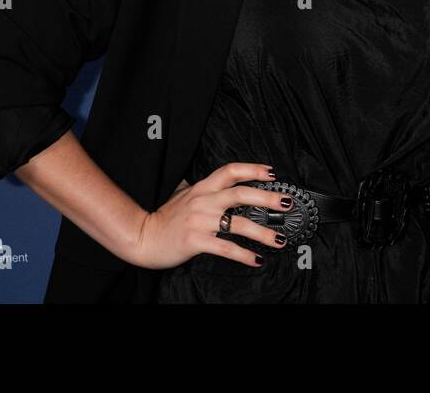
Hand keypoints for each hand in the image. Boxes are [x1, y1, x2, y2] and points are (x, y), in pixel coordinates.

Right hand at [130, 162, 291, 268]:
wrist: (142, 236)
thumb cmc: (165, 217)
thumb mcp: (183, 195)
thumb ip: (203, 188)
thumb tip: (221, 180)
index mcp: (202, 187)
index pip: (230, 171)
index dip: (253, 169)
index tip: (272, 173)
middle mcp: (203, 200)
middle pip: (240, 193)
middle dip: (268, 197)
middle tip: (287, 203)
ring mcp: (199, 220)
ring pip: (238, 223)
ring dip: (263, 232)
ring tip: (279, 239)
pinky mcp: (195, 241)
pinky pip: (225, 247)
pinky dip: (244, 254)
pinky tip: (257, 259)